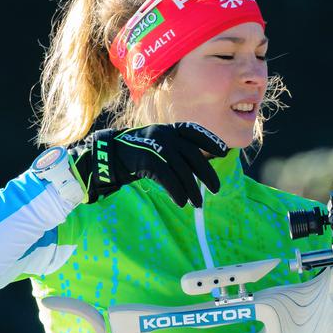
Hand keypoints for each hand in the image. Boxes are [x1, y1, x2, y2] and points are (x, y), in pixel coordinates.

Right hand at [68, 122, 228, 207]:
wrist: (109, 155)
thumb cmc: (137, 154)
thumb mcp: (158, 145)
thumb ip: (177, 151)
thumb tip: (201, 167)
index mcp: (170, 129)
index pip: (195, 131)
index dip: (210, 140)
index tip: (223, 152)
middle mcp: (165, 134)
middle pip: (194, 155)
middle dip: (207, 173)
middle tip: (216, 189)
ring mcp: (156, 145)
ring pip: (182, 170)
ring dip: (192, 189)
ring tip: (198, 204)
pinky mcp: (147, 159)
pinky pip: (168, 178)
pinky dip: (177, 191)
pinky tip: (182, 202)